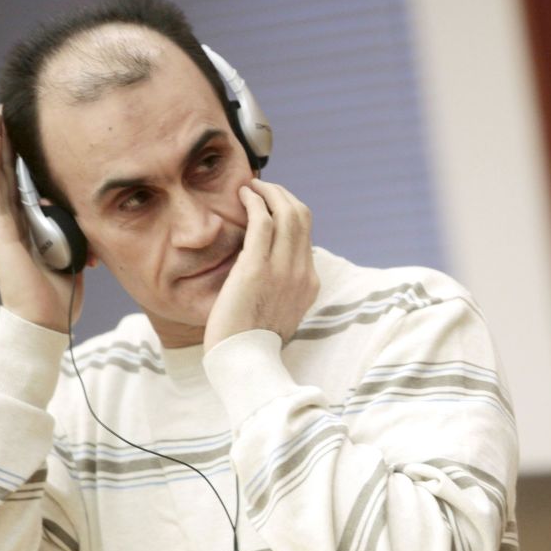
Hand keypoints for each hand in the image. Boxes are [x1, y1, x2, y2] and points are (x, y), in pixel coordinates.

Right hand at [0, 108, 83, 331]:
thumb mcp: (76, 250)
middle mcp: (10, 220)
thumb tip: (92, 214)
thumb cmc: (59, 292)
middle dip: (5, 141)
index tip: (30, 128)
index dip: (24, 155)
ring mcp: (0, 223)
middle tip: (5, 109)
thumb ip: (78, 229)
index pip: (23, 181)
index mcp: (27, 223)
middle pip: (5, 172)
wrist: (45, 320)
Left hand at [203, 180, 319, 349]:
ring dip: (268, 192)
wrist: (245, 363)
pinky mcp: (257, 269)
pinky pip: (262, 222)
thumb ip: (279, 290)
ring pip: (286, 212)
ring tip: (250, 187)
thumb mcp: (277, 314)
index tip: (270, 204)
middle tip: (260, 188)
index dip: (289, 210)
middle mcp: (302, 273)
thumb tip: (268, 275)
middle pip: (301, 216)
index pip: (306, 234)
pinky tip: (241, 196)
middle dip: (281, 194)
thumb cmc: (251, 343)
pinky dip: (254, 202)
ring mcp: (282, 270)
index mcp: (309, 283)